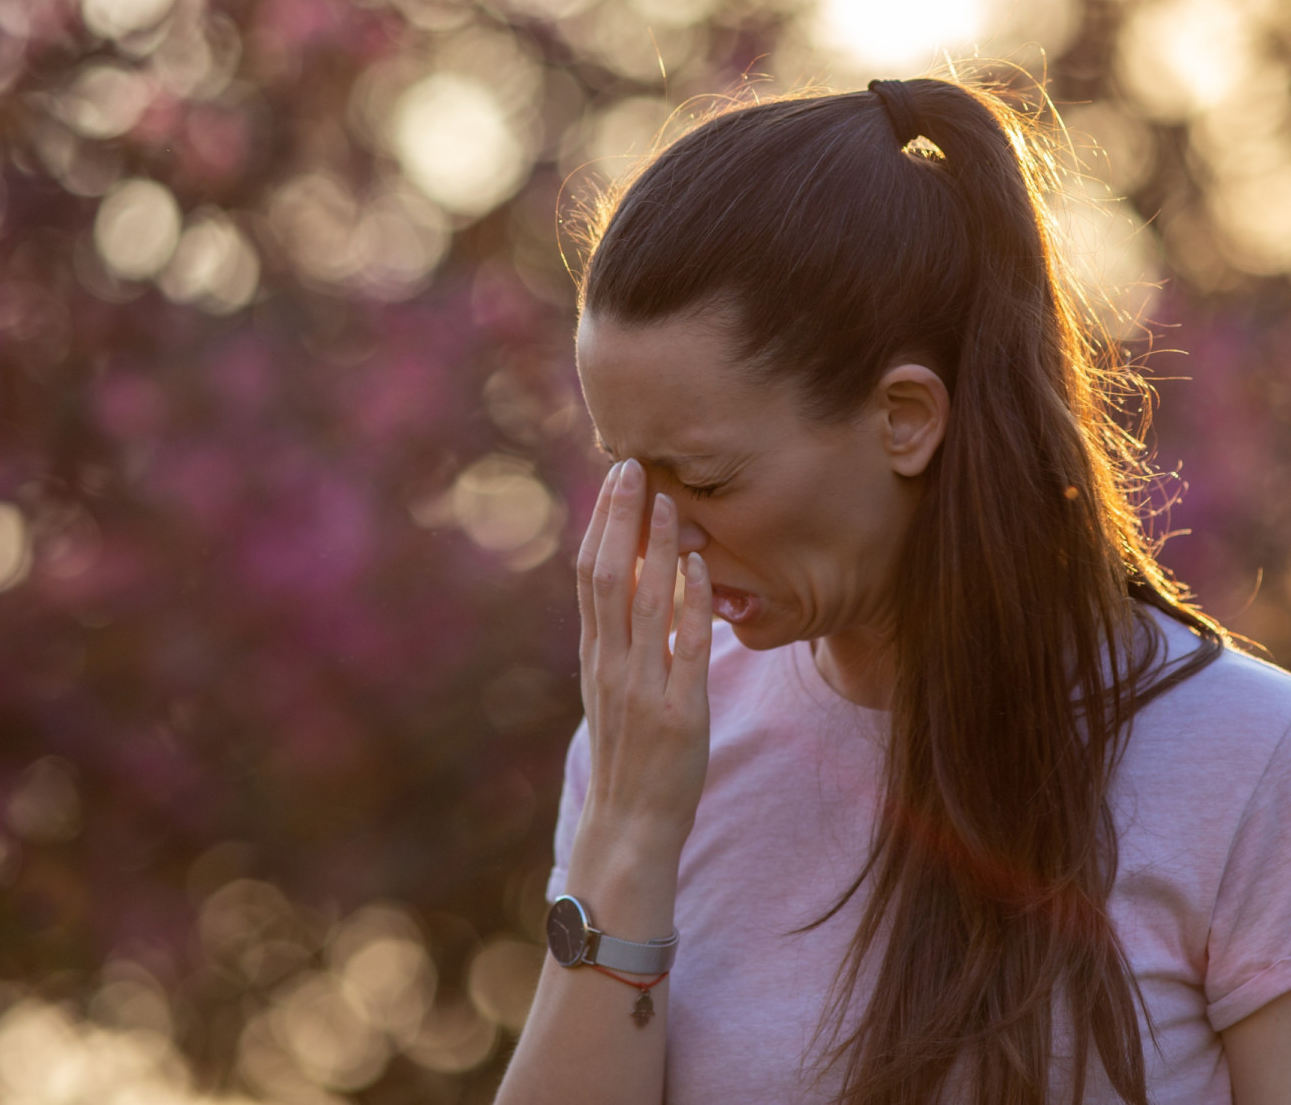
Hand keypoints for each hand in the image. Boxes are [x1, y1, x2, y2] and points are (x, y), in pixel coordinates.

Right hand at [574, 460, 713, 857]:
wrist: (632, 825)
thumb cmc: (631, 757)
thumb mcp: (616, 692)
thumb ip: (621, 642)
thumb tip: (635, 586)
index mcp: (596, 657)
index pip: (590, 575)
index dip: (601, 522)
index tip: (616, 477)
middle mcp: (611, 666)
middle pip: (607, 577)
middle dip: (619, 518)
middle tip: (634, 466)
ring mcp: (642, 688)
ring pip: (642, 604)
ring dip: (656, 549)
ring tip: (670, 502)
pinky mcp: (678, 713)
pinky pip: (685, 648)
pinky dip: (691, 604)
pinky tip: (701, 569)